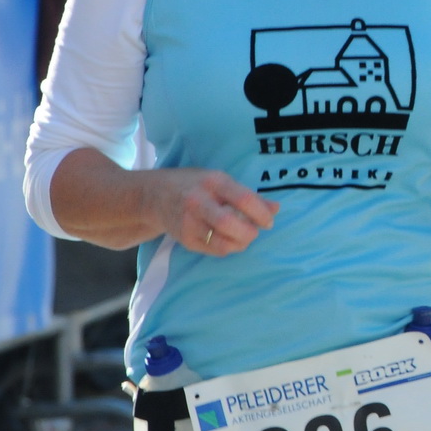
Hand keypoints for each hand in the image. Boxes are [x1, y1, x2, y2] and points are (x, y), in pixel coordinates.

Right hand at [147, 169, 278, 255]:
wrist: (154, 195)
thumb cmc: (196, 184)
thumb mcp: (221, 181)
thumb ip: (249, 195)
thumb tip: (276, 208)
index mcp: (213, 183)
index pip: (243, 199)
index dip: (261, 213)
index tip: (269, 221)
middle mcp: (198, 201)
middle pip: (229, 223)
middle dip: (249, 232)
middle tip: (256, 231)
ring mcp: (189, 222)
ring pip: (222, 242)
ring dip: (241, 243)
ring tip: (244, 236)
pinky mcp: (185, 239)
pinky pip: (214, 250)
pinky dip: (228, 248)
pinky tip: (229, 239)